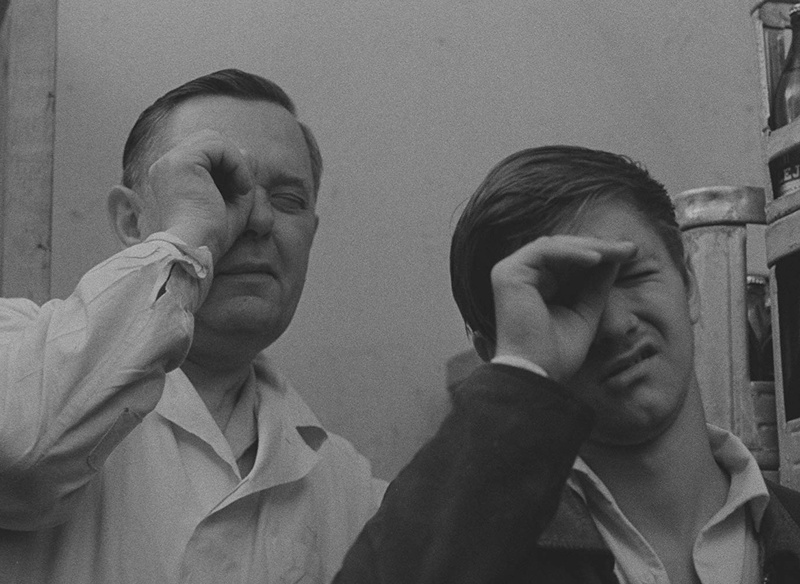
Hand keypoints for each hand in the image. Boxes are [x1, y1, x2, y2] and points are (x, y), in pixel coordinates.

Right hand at [147, 129, 254, 262]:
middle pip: (209, 140)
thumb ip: (238, 177)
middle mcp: (166, 165)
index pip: (207, 153)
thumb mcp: (232, 203)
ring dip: (236, 162)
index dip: (230, 166)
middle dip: (233, 160)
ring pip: (214, 139)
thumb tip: (248, 152)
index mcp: (172, 176)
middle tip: (242, 189)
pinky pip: (218, 145)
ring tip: (242, 189)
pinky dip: (237, 163)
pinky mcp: (180, 162)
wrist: (195, 251)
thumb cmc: (212, 237)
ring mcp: (169, 162)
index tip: (240, 193)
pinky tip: (241, 188)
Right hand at [491, 235, 636, 382]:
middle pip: (561, 248)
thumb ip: (596, 285)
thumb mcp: (585, 311)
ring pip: (554, 245)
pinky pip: (544, 251)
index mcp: (532, 285)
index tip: (630, 254)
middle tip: (630, 249)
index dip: (598, 254)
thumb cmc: (557, 352)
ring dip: (588, 247)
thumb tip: (617, 257)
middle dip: (598, 247)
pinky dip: (571, 253)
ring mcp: (509, 272)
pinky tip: (596, 259)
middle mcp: (518, 275)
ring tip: (617, 253)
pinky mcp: (508, 273)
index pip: (566, 259)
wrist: (537, 373)